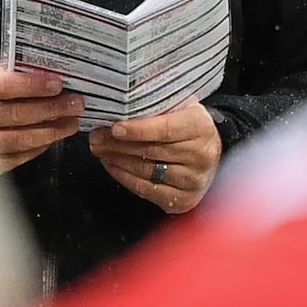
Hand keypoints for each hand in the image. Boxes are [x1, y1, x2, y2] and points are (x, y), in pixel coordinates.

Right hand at [0, 66, 81, 180]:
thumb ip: (5, 78)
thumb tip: (48, 79)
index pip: (4, 85)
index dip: (34, 85)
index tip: (60, 84)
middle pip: (15, 114)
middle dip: (52, 109)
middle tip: (77, 105)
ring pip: (17, 140)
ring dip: (50, 132)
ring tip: (71, 124)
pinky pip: (11, 160)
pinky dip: (34, 150)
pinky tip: (49, 141)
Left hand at [88, 102, 221, 214]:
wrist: (211, 151)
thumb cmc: (187, 126)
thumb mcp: (180, 108)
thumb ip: (156, 107)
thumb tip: (118, 105)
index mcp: (201, 127)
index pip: (166, 129)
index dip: (138, 130)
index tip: (114, 128)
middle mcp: (201, 156)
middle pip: (152, 151)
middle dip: (118, 145)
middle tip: (96, 137)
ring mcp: (194, 181)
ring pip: (146, 172)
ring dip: (117, 160)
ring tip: (100, 149)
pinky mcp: (184, 200)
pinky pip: (147, 190)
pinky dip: (124, 177)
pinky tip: (112, 165)